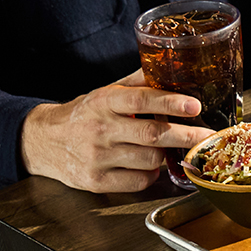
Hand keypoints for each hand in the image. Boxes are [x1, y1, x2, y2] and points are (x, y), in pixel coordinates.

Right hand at [20, 70, 215, 192]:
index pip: (141, 100)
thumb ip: (137, 83)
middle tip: (208, 136)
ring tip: (170, 149)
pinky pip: (139, 181)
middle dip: (186, 136)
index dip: (170, 103)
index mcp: (104, 102)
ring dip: (167, 156)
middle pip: (153, 135)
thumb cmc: (84, 115)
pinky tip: (148, 165)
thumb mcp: (106, 93)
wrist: (42, 142)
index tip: (194, 106)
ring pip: (150, 160)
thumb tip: (171, 69)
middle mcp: (100, 129)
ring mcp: (97, 157)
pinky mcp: (96, 181)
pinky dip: (151, 174)